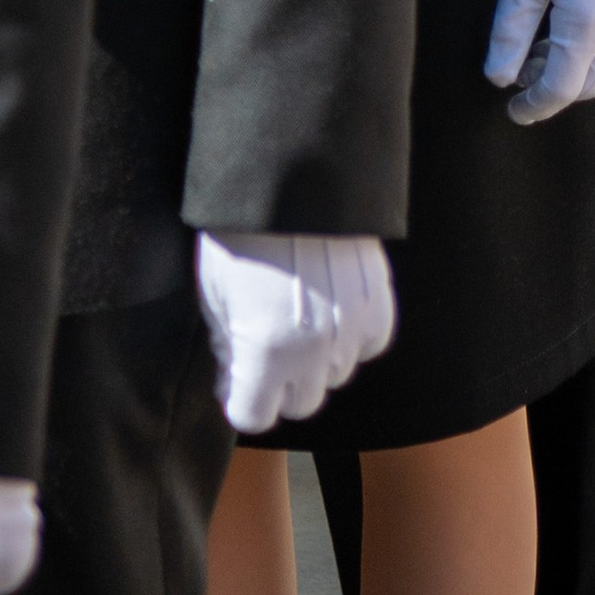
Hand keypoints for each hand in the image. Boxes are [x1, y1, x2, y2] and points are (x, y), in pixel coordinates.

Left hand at [192, 234, 394, 433]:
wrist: (292, 178)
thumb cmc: (242, 235)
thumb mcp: (216, 296)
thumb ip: (229, 347)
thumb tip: (236, 374)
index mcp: (265, 353)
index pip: (254, 416)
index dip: (242, 396)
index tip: (238, 377)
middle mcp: (312, 351)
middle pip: (301, 402)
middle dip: (281, 383)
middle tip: (271, 348)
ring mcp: (351, 327)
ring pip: (337, 375)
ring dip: (319, 361)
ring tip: (304, 321)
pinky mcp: (378, 301)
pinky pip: (370, 343)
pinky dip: (354, 337)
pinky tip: (335, 312)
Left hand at [483, 0, 594, 125]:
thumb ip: (510, 32)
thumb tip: (499, 77)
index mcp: (588, 28)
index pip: (560, 90)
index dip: (534, 106)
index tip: (513, 109)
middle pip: (589, 86)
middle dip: (555, 89)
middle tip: (527, 68)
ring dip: (581, 71)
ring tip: (550, 45)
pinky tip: (582, 29)